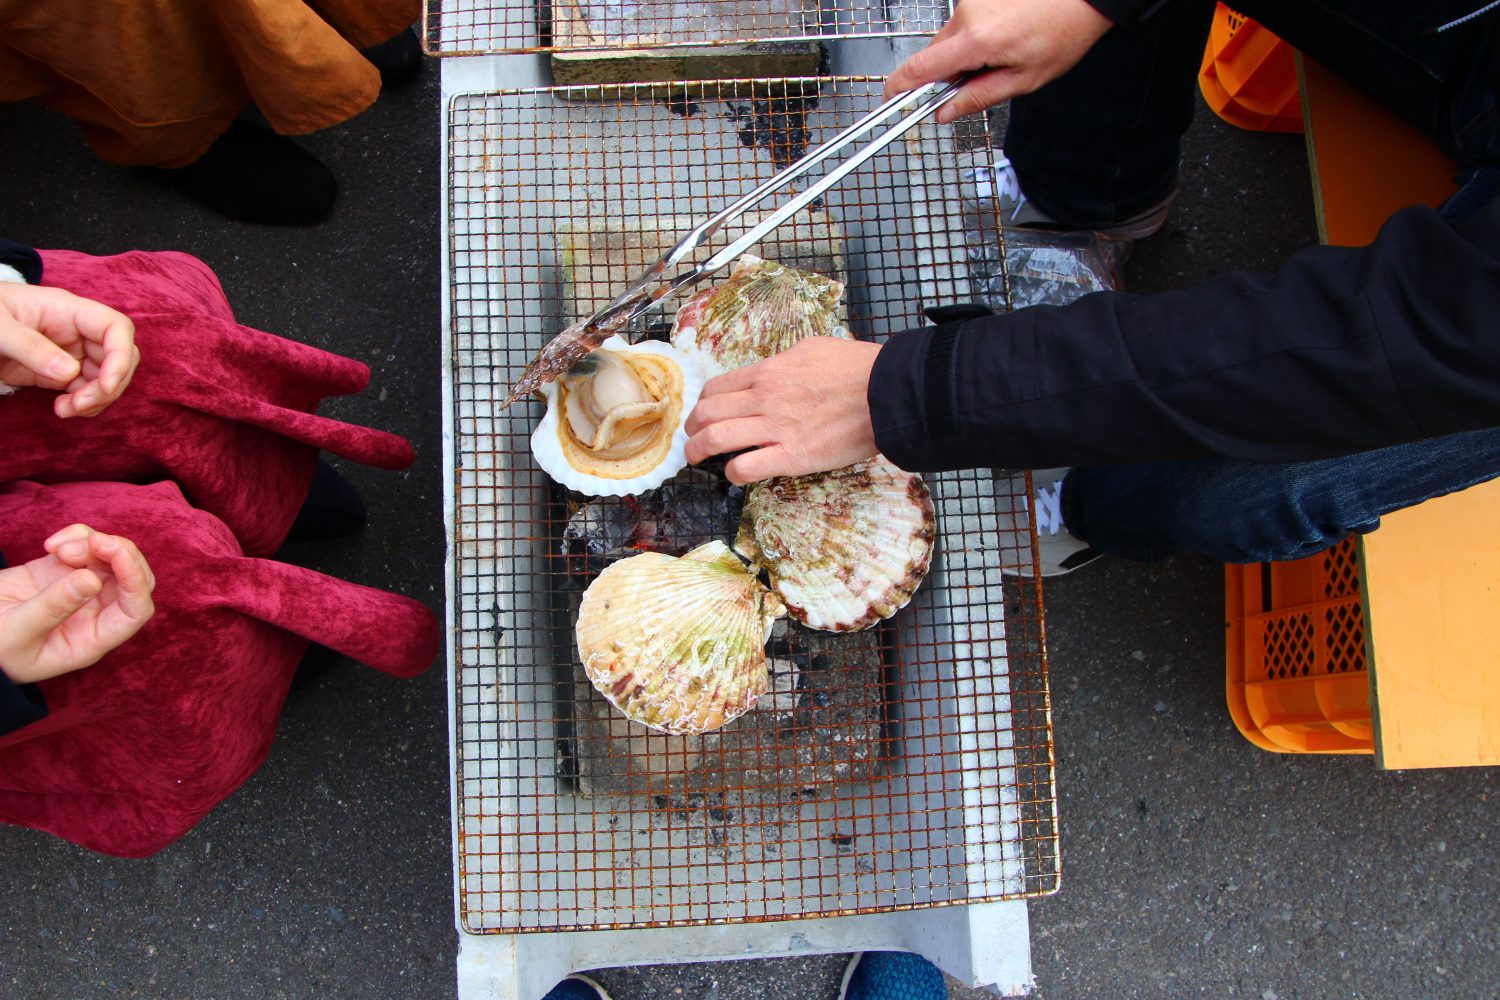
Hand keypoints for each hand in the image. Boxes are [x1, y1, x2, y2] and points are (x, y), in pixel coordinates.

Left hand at [0, 282, 138, 417]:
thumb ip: (30, 347)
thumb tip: (70, 373)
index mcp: (66, 310)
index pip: (115, 328)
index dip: (121, 356)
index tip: (106, 385)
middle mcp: (75, 330)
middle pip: (118, 356)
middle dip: (109, 385)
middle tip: (80, 405)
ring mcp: (69, 351)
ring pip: (106, 377)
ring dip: (96, 399)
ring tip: (65, 410)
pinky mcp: (57, 371)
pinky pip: (85, 389)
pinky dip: (82, 404)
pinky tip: (61, 409)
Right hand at [0, 524, 155, 683]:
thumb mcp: (17, 633)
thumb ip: (53, 607)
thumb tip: (92, 579)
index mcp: (92, 639)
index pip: (135, 611)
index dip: (136, 582)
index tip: (117, 554)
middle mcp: (94, 614)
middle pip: (133, 579)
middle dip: (122, 554)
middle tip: (94, 542)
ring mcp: (81, 589)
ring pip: (112, 558)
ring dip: (93, 543)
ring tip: (55, 549)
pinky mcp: (63, 569)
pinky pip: (88, 545)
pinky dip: (77, 536)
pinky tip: (51, 545)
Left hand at [684, 337, 881, 483]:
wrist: (887, 392)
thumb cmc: (858, 368)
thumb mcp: (814, 349)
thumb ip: (786, 362)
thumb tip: (775, 370)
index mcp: (769, 371)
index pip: (717, 387)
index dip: (701, 402)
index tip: (701, 412)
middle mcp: (764, 398)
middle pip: (707, 413)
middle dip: (692, 428)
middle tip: (691, 438)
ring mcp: (776, 428)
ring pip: (715, 439)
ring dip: (698, 451)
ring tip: (695, 459)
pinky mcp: (792, 456)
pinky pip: (746, 467)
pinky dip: (733, 473)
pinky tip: (736, 474)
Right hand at [884, 0, 1112, 123]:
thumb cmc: (1062, 33)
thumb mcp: (1023, 80)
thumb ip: (978, 97)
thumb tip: (945, 112)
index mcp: (976, 40)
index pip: (920, 68)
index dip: (899, 88)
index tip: (890, 101)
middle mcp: (967, 15)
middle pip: (934, 55)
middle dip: (946, 76)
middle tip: (976, 85)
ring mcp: (972, 1)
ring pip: (949, 40)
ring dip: (964, 56)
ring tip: (1001, 58)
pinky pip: (963, 24)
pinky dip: (974, 39)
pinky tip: (1002, 41)